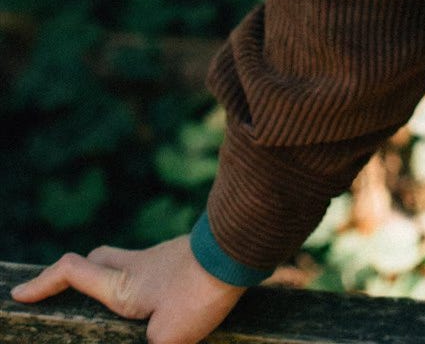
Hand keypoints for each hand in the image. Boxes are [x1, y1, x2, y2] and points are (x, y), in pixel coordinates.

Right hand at [9, 234, 249, 343]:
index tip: (20, 294)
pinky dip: (149, 283)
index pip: (73, 272)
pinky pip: (157, 269)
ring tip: (123, 314)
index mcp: (122, 285)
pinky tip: (165, 306)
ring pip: (129, 263)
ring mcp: (164, 257)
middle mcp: (138, 265)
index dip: (43, 283)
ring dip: (119, 281)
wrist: (239, 253)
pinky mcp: (187, 258)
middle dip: (79, 275)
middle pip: (98, 260)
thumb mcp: (167, 341)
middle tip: (69, 294)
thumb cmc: (198, 295)